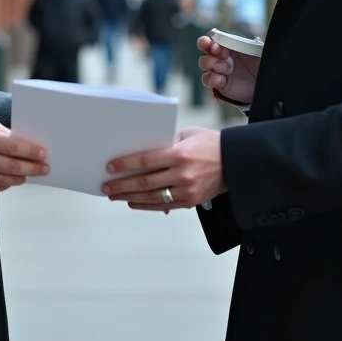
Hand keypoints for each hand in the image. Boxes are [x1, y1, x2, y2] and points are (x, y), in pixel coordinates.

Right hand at [0, 121, 48, 194]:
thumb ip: (3, 133)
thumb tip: (25, 144)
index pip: (13, 146)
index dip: (31, 151)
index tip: (43, 153)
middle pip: (14, 165)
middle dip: (33, 167)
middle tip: (44, 167)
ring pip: (9, 179)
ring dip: (23, 176)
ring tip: (30, 172)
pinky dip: (9, 182)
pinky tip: (13, 176)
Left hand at [101, 127, 225, 210]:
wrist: (235, 162)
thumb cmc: (209, 143)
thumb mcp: (187, 134)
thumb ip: (165, 143)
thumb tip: (140, 153)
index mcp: (180, 154)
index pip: (146, 160)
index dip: (125, 164)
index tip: (110, 167)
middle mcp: (183, 174)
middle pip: (145, 182)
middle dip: (122, 184)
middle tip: (106, 186)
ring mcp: (187, 190)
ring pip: (151, 197)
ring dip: (129, 196)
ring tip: (114, 195)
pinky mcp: (190, 201)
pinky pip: (163, 206)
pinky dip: (146, 205)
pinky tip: (132, 202)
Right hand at [197, 36, 259, 104]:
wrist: (266, 83)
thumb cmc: (261, 64)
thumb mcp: (256, 50)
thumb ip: (244, 42)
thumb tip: (235, 35)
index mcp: (228, 46)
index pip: (211, 39)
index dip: (208, 40)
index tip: (214, 44)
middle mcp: (221, 58)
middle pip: (204, 52)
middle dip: (209, 52)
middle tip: (223, 55)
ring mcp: (219, 71)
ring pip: (203, 64)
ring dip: (211, 64)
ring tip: (225, 68)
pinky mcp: (220, 84)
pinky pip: (207, 80)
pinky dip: (212, 78)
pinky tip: (222, 79)